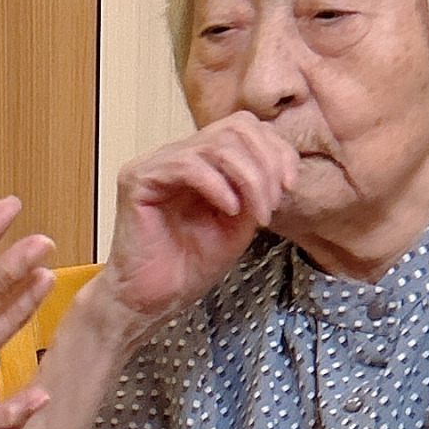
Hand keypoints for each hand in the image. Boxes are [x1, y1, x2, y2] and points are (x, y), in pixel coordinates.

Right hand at [95, 114, 299, 334]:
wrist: (153, 301)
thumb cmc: (189, 267)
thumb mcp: (238, 224)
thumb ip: (256, 190)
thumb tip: (280, 167)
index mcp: (201, 161)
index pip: (245, 129)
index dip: (275, 150)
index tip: (289, 187)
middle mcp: (177, 155)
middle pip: (235, 126)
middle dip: (265, 164)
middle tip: (272, 204)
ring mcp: (156, 164)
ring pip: (216, 143)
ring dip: (248, 178)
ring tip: (256, 213)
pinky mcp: (138, 179)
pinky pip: (187, 164)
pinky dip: (217, 185)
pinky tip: (228, 210)